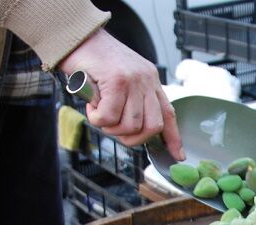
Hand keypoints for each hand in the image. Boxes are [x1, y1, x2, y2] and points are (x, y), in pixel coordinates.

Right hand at [61, 30, 184, 160]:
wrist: (78, 37)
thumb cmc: (95, 61)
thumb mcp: (122, 81)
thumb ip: (132, 101)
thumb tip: (132, 130)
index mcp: (151, 81)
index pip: (168, 114)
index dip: (173, 138)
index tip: (177, 155)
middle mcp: (147, 80)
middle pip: (152, 127)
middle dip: (131, 138)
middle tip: (113, 128)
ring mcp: (134, 80)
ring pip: (130, 125)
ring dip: (109, 127)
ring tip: (98, 111)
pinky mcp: (117, 81)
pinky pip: (109, 117)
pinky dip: (97, 118)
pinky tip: (91, 106)